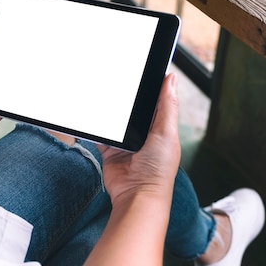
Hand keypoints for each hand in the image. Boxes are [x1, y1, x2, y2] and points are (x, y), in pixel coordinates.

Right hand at [98, 73, 180, 205]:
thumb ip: (167, 106)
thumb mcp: (166, 132)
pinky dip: (96, 128)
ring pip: (115, 120)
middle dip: (126, 98)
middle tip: (118, 81)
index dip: (151, 86)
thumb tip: (171, 79)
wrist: (136, 195)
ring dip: (110, 113)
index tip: (142, 69)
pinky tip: (93, 119)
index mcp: (161, 128)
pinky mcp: (110, 150)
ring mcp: (126, 143)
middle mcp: (144, 134)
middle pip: (133, 109)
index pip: (157, 101)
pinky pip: (100, 135)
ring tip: (105, 99)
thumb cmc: (158, 170)